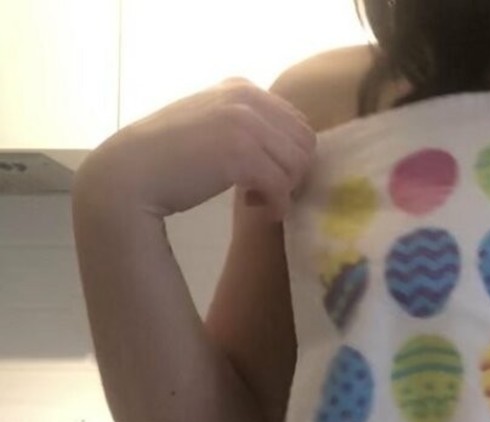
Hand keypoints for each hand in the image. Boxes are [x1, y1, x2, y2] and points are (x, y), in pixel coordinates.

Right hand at [73, 78, 316, 221]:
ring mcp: (243, 123)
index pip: (296, 122)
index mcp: (241, 87)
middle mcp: (245, 97)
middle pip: (304, 143)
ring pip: (298, 165)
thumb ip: (244, 125)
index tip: (264, 175)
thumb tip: (284, 149)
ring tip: (256, 201)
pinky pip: (282, 186)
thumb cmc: (168, 157)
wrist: (131, 174)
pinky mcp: (240, 154)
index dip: (288, 155)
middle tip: (264, 191)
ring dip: (283, 190)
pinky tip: (259, 211)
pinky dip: (277, 206)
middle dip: (291, 173)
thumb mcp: (210, 124)